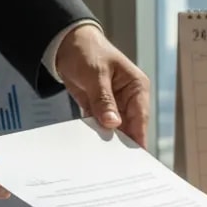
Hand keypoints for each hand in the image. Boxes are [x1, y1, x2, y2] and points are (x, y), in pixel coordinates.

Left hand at [55, 24, 150, 146]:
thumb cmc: (88, 51)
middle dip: (123, 142)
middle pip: (130, 126)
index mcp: (136, 87)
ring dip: (108, 139)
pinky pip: (100, 125)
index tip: (136, 156)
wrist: (66, 44)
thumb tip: (113, 123)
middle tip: (116, 162)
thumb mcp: (96, 74)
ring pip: (115, 129)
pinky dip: (95, 134)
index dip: (139, 136)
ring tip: (102, 157)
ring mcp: (114, 104)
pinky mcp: (99, 108)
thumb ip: (104, 99)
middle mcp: (129, 98)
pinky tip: (91, 145)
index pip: (140, 116)